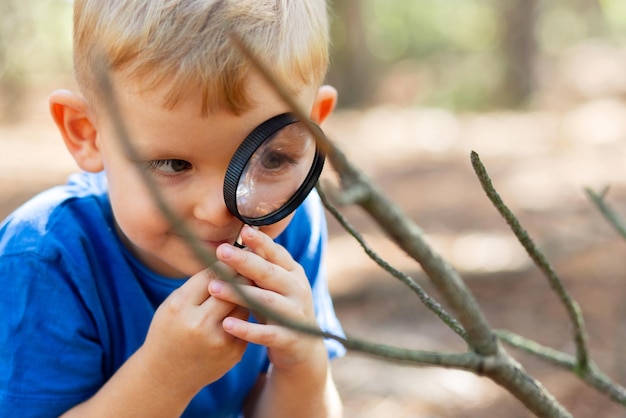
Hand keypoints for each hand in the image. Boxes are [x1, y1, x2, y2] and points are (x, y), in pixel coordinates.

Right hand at [139, 265, 248, 395]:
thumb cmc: (168, 331)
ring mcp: (220, 341)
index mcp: (180, 307)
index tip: (237, 250)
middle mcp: (200, 324)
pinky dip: (248, 311)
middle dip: (243, 272)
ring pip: (245, 304)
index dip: (227, 260)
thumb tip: (228, 259)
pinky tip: (253, 301)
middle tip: (253, 258)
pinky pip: (247, 322)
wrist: (167, 377)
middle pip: (232, 288)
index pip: (212, 274)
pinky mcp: (235, 352)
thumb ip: (198, 284)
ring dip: (250, 290)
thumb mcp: (173, 304)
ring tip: (254, 277)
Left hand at [209, 225, 326, 370]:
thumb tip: (235, 241)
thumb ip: (260, 267)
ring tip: (214, 288)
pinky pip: (267, 333)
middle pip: (269, 273)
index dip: (261, 242)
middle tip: (221, 251)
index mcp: (293, 273)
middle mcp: (297, 290)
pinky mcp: (289, 338)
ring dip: (240, 294)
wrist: (304, 348)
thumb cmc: (280, 309)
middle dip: (245, 261)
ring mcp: (295, 314)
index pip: (276, 253)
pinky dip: (247, 329)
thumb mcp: (273, 285)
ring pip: (266, 301)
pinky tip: (226, 324)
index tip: (243, 231)